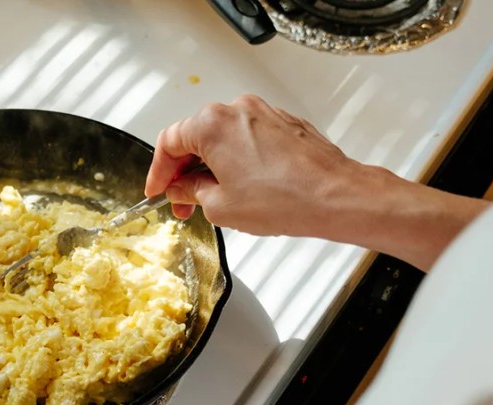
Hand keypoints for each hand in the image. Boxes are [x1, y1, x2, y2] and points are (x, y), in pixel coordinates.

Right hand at [145, 95, 488, 270]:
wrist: (335, 196)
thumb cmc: (284, 199)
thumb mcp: (220, 206)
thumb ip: (191, 192)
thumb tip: (183, 188)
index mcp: (211, 124)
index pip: (169, 143)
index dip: (158, 172)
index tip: (158, 191)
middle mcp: (236, 109)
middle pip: (195, 136)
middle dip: (185, 171)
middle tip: (182, 201)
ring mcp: (263, 113)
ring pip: (223, 137)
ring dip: (212, 165)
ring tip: (214, 198)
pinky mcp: (284, 123)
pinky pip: (248, 138)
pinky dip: (237, 159)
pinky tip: (241, 187)